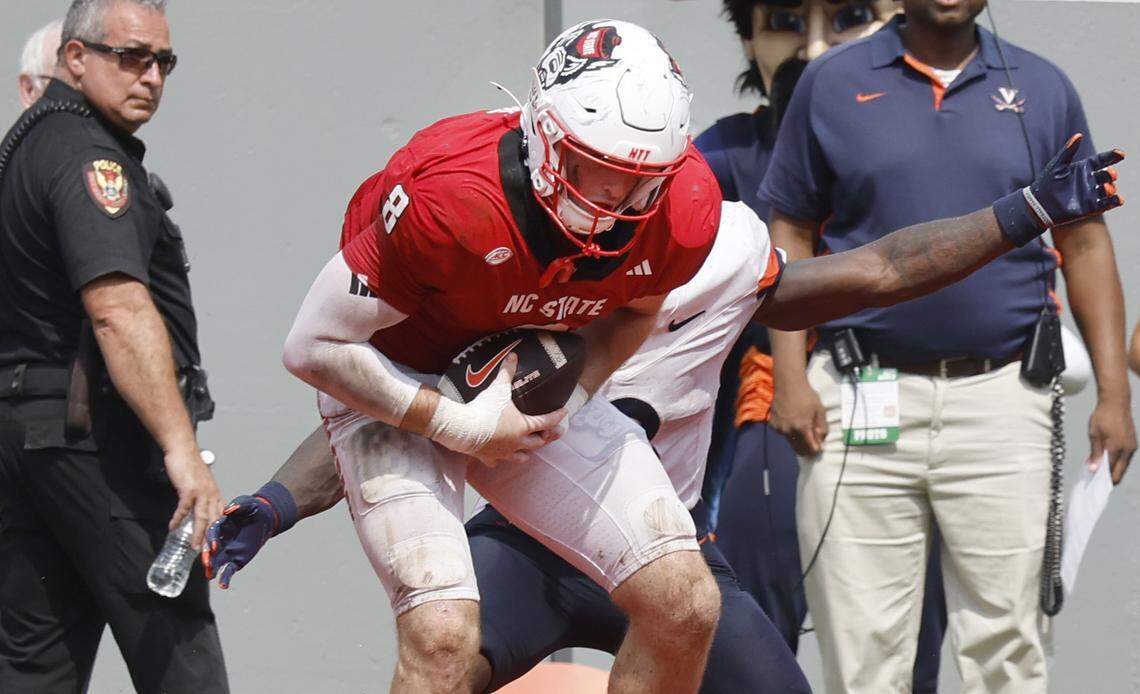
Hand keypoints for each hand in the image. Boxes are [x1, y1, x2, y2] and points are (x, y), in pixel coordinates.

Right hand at [164, 447, 222, 549]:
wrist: (183, 450)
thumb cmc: (191, 467)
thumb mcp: (201, 484)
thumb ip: (202, 498)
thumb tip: (198, 512)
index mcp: (216, 494)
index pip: (221, 516)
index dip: (220, 531)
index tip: (218, 545)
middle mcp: (212, 494)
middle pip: (214, 520)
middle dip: (212, 538)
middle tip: (210, 553)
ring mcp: (202, 492)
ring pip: (203, 518)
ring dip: (198, 534)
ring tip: (195, 547)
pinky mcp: (189, 490)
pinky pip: (184, 509)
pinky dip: (178, 520)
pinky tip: (172, 528)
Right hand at [202, 497, 273, 587]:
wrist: (264, 519)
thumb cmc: (254, 509)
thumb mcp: (248, 503)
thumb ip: (238, 505)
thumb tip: (228, 510)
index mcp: (221, 525)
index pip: (212, 533)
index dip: (212, 539)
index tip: (214, 546)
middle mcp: (220, 540)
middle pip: (210, 550)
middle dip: (208, 557)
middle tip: (207, 563)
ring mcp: (226, 552)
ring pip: (216, 562)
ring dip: (212, 569)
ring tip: (210, 576)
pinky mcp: (235, 561)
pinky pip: (227, 571)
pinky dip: (224, 578)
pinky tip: (223, 585)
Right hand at [429, 353, 564, 464]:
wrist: (464, 429)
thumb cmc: (484, 409)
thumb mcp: (498, 388)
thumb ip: (507, 372)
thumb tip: (513, 355)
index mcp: (523, 426)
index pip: (546, 422)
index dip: (557, 416)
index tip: (564, 412)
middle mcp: (517, 442)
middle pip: (537, 443)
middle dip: (546, 438)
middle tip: (553, 434)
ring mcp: (503, 452)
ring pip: (520, 457)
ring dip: (526, 453)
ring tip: (528, 451)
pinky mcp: (488, 457)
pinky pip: (496, 462)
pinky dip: (499, 460)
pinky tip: (498, 458)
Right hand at [769, 376, 827, 455]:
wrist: (788, 384)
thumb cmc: (806, 395)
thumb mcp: (820, 410)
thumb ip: (822, 427)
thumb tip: (821, 441)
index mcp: (802, 427)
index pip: (811, 448)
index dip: (816, 449)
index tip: (819, 448)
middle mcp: (789, 431)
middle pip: (799, 450)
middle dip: (807, 449)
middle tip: (812, 443)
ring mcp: (780, 428)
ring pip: (791, 442)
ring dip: (798, 440)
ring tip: (801, 428)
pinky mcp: (773, 425)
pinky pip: (784, 434)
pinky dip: (789, 432)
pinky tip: (791, 421)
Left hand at [994, 133, 1124, 245]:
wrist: (1038, 205)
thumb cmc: (1045, 183)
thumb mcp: (1057, 165)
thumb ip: (1068, 151)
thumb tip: (1079, 135)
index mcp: (1083, 168)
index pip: (1101, 160)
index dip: (1112, 156)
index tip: (1121, 154)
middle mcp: (1089, 180)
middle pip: (1107, 175)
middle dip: (1111, 174)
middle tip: (1110, 174)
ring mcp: (1091, 194)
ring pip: (1109, 189)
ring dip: (1111, 188)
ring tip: (1105, 188)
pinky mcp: (1090, 207)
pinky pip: (1107, 204)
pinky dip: (1114, 201)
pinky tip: (1118, 199)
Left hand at [1088, 397, 1135, 483]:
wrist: (1117, 403)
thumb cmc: (1102, 417)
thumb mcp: (1094, 434)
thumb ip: (1095, 453)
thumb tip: (1093, 469)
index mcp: (1116, 448)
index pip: (1110, 470)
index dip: (1102, 478)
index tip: (1093, 483)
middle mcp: (1128, 449)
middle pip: (1120, 471)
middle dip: (1109, 478)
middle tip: (1096, 480)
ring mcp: (1132, 446)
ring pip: (1123, 465)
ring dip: (1113, 469)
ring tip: (1099, 469)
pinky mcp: (1133, 443)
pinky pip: (1126, 457)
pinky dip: (1117, 461)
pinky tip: (1106, 460)